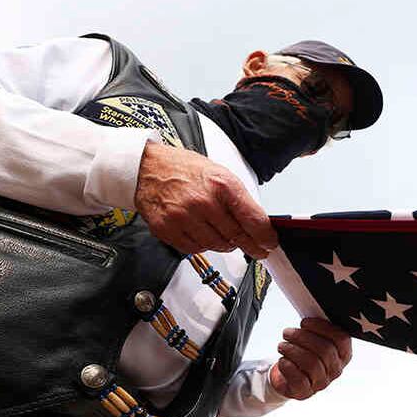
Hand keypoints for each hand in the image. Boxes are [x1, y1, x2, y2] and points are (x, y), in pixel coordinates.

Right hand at [134, 142, 278, 258]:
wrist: (147, 167)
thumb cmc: (185, 169)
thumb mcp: (220, 174)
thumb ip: (239, 200)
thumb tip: (258, 223)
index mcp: (222, 185)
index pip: (253, 220)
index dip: (265, 236)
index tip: (270, 243)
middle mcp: (203, 202)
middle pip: (237, 237)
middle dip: (250, 245)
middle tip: (256, 249)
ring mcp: (184, 217)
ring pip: (217, 245)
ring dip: (225, 244)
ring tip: (223, 234)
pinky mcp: (167, 230)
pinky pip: (195, 249)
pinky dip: (202, 244)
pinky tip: (201, 232)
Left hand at [269, 318, 351, 399]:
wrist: (289, 378)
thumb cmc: (304, 353)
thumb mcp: (315, 340)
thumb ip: (319, 328)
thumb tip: (314, 310)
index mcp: (343, 354)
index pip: (341, 339)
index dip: (322, 328)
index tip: (305, 322)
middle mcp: (336, 370)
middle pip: (324, 350)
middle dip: (302, 337)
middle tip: (287, 333)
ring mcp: (322, 383)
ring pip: (311, 363)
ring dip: (292, 350)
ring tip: (282, 345)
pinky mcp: (305, 392)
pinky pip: (299, 379)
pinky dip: (288, 366)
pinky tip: (282, 360)